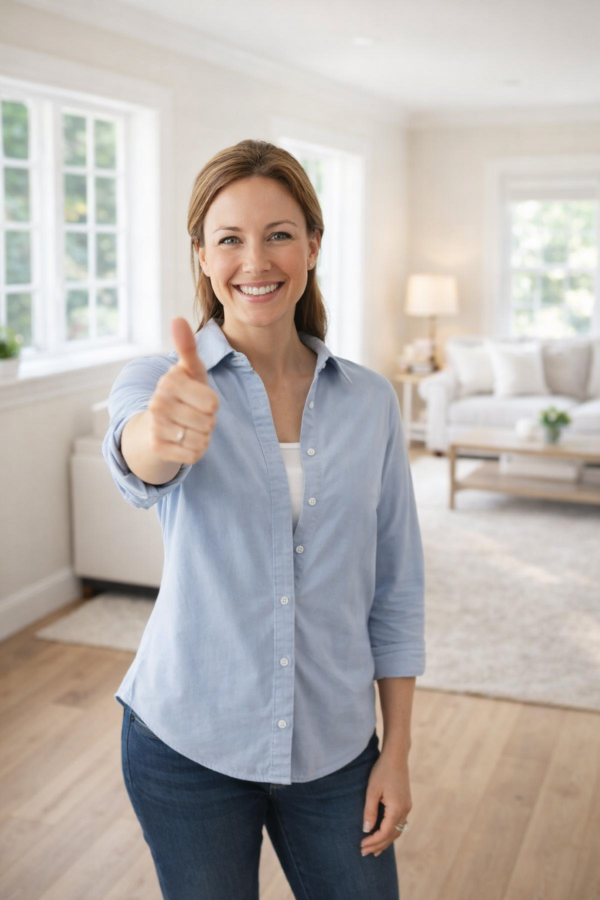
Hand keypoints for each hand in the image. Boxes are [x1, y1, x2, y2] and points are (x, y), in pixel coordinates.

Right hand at [146, 317, 219, 465]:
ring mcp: (155, 426)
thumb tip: (177, 319)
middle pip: (208, 422)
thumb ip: (188, 347)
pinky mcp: (157, 447)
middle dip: (208, 421)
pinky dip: (195, 450)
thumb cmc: (184, 392)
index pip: (212, 403)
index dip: (212, 404)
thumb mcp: (190, 370)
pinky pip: (194, 455)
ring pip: (202, 439)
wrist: (157, 423)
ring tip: (189, 426)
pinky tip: (183, 441)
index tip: (198, 398)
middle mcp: (157, 402)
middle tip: (194, 415)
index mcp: (169, 381)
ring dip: (202, 436)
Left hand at [360, 753, 411, 856]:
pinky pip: (399, 824)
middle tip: (365, 853)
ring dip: (386, 841)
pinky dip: (391, 832)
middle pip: (392, 835)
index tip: (361, 846)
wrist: (396, 756)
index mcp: (396, 809)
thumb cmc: (382, 771)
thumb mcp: (372, 790)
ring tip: (375, 850)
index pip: (385, 833)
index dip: (373, 842)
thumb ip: (369, 811)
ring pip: (397, 831)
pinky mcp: (406, 803)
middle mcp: (405, 810)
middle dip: (378, 845)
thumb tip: (367, 830)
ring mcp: (407, 807)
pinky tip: (384, 834)